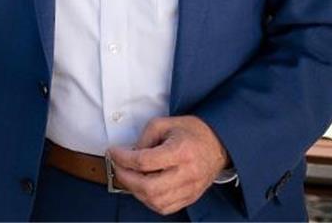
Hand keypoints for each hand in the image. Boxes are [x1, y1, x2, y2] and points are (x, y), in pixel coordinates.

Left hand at [106, 115, 229, 215]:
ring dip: (136, 191)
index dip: (123, 158)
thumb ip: (145, 138)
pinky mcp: (191, 197)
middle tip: (117, 167)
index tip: (113, 152)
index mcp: (181, 152)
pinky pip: (166, 208)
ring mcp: (190, 188)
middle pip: (149, 187)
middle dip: (126, 178)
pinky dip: (149, 200)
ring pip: (156, 201)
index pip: (145, 161)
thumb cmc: (192, 131)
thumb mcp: (165, 123)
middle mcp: (187, 173)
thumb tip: (129, 154)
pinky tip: (143, 187)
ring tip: (130, 176)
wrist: (218, 143)